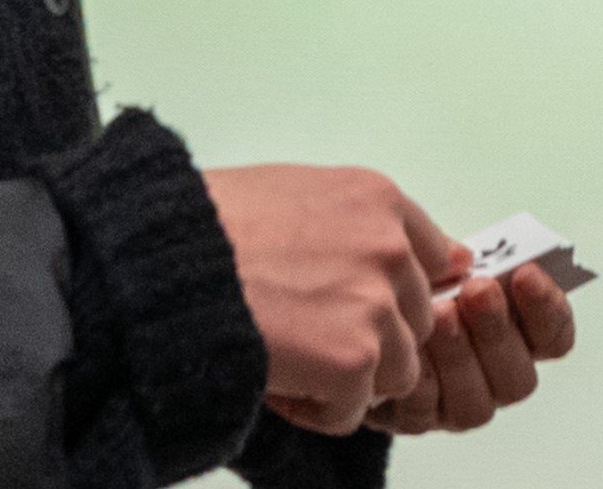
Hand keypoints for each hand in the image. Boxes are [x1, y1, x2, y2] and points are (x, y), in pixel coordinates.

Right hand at [207, 166, 457, 434]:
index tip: (367, 307)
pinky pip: (353, 410)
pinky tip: (276, 377)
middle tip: (305, 332)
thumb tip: (417, 250)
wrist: (165, 265)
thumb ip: (359, 221)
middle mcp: (389, 248)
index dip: (397, 293)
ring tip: (289, 356)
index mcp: (377, 201)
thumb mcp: (295, 192)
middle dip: (368, 338)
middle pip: (415, 322)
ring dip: (347, 379)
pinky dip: (316, 409)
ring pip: (396, 371)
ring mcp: (376, 304)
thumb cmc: (210, 227)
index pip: (437, 259)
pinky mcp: (355, 358)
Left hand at [367, 262, 580, 434]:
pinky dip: (418, 376)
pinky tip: (407, 345)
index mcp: (517, 337)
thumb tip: (464, 258)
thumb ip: (456, 260)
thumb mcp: (436, 261)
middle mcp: (496, 379)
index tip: (526, 273)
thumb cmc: (411, 284)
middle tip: (477, 291)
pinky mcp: (417, 421)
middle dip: (498, 331)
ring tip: (439, 314)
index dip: (546, 307)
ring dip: (459, 355)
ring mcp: (459, 406)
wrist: (365, 315)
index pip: (553, 336)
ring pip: (476, 402)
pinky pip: (424, 411)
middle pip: (519, 378)